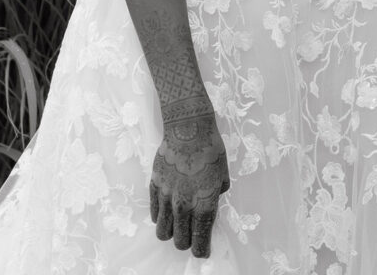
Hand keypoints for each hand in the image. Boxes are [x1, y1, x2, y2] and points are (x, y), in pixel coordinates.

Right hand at [150, 110, 229, 258]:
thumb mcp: (222, 175)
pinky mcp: (155, 186)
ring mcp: (166, 197)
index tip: (204, 248)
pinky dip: (160, 216)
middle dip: (187, 241)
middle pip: (180, 242)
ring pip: (163, 232)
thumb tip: (211, 201)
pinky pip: (154, 213)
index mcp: (204, 205)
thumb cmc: (210, 149)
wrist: (188, 127)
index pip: (200, 243)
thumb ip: (216, 195)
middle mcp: (184, 206)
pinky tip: (168, 208)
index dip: (202, 250)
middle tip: (192, 233)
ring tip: (177, 223)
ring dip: (171, 231)